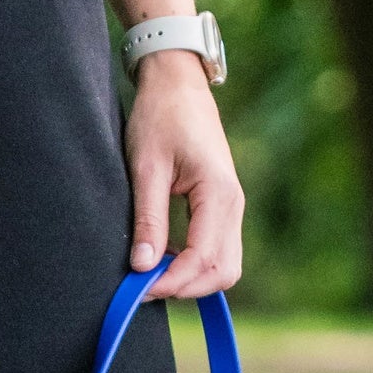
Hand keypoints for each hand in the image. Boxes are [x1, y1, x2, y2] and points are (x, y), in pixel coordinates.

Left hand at [126, 53, 244, 299]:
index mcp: (219, 193)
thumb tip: (143, 267)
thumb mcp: (146, 167)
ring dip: (191, 278)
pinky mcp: (223, 204)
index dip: (173, 281)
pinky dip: (195, 264)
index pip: (204, 258)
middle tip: (144, 287)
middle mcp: (233, 202)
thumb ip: (148, 219)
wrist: (177, 82)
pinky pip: (218, 248)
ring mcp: (232, 204)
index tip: (139, 289)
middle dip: (187, 288)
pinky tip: (164, 258)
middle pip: (224, 272)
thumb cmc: (160, 116)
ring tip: (151, 274)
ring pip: (225, 265)